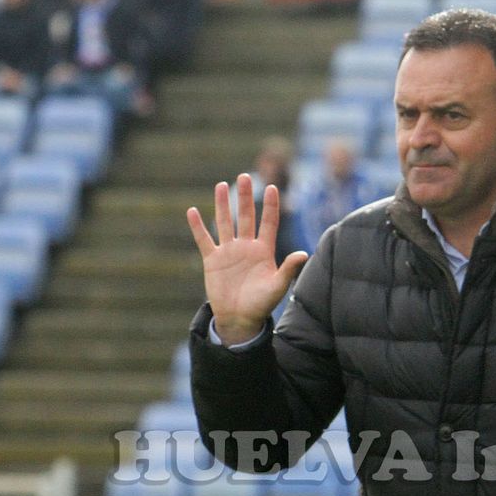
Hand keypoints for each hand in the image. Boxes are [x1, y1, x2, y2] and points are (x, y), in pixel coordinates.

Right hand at [187, 174, 308, 344]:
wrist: (240, 319)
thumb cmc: (261, 305)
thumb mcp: (277, 286)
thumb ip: (288, 269)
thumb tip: (303, 253)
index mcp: (264, 251)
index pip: (268, 223)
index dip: (271, 206)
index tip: (273, 187)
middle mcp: (246, 247)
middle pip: (246, 216)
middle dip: (245, 197)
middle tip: (245, 176)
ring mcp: (229, 252)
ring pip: (225, 223)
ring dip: (222, 205)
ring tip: (220, 185)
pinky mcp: (213, 260)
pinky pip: (204, 240)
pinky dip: (197, 227)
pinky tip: (192, 211)